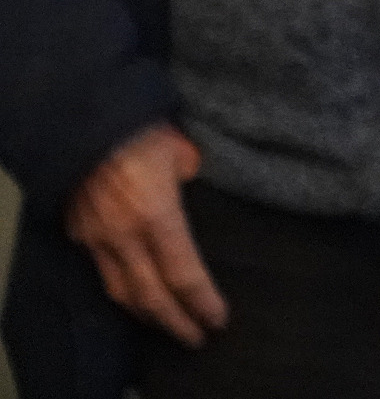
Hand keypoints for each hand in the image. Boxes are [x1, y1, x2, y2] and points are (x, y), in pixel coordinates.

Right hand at [66, 122, 225, 346]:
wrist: (78, 124)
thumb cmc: (138, 130)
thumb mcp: (179, 149)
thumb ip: (189, 173)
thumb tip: (190, 180)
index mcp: (157, 215)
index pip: (184, 274)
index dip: (202, 302)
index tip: (218, 319)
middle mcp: (125, 236)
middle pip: (151, 296)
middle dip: (176, 323)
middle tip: (197, 338)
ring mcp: (97, 238)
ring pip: (121, 292)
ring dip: (146, 315)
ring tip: (168, 324)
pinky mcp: (79, 234)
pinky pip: (102, 272)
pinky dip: (121, 291)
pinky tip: (136, 295)